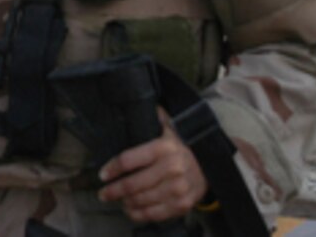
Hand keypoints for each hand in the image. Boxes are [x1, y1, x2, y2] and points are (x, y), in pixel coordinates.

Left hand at [97, 108, 207, 223]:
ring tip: (116, 199)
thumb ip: (153, 117)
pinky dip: (138, 214)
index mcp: (164, 147)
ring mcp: (178, 188)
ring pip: (141, 200)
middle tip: (103, 193)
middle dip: (113, 190)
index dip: (112, 168)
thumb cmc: (182, 146)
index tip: (103, 174)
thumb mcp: (170, 128)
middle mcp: (171, 168)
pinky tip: (130, 210)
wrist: (212, 165)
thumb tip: (134, 100)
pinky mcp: (182, 204)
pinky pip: (154, 214)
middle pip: (132, 184)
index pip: (129, 159)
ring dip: (124, 202)